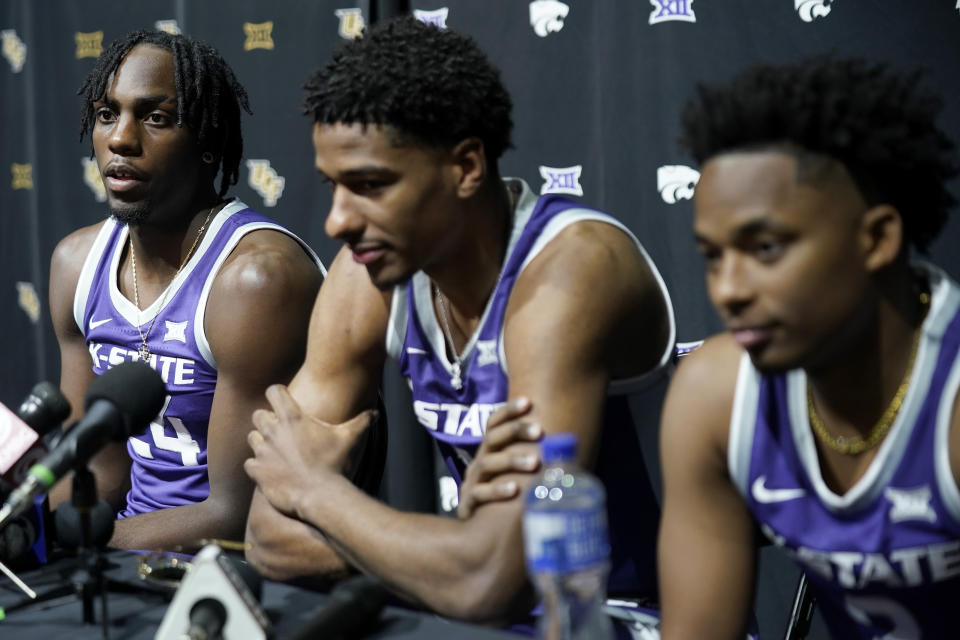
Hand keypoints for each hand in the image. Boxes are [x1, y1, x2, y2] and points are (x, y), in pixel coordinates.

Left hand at [244, 384, 376, 517]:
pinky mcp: (257, 470)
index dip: (278, 394)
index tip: (285, 401)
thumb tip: (375, 414)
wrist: (319, 496)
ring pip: (252, 437)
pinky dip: (258, 465)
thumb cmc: (334, 464)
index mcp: (292, 418)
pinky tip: (271, 469)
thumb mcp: (350, 439)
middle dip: (267, 419)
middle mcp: (273, 431)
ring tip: (276, 450)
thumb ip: (362, 422)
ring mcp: (262, 451)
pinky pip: (249, 462)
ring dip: (261, 441)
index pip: (273, 391)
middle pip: (258, 414)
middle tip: (281, 430)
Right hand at [457, 396, 542, 518]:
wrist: (479, 528)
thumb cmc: (508, 493)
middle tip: (539, 431)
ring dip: (511, 461)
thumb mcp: (519, 472)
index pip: (495, 423)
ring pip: (487, 464)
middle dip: (515, 431)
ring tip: (534, 463)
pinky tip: (514, 490)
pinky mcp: (469, 503)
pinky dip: (496, 490)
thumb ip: (535, 456)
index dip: (508, 410)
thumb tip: (573, 442)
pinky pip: (480, 494)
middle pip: (493, 438)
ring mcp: (473, 481)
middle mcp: (480, 461)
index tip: (528, 402)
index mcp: (491, 450)